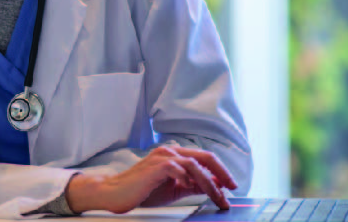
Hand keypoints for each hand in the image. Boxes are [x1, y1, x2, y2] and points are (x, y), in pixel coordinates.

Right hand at [65, 146, 237, 213]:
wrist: (115, 193)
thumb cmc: (141, 191)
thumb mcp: (173, 189)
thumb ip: (192, 185)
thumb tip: (213, 187)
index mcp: (174, 155)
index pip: (203, 159)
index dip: (220, 171)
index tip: (230, 186)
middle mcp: (169, 152)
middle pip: (204, 157)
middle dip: (222, 173)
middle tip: (232, 188)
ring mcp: (162, 157)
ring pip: (194, 164)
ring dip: (209, 181)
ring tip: (216, 195)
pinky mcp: (156, 167)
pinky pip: (178, 169)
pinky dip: (188, 179)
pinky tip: (190, 188)